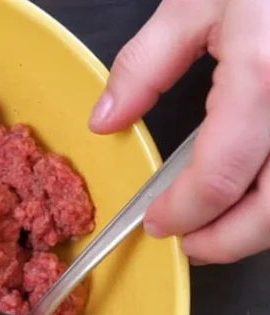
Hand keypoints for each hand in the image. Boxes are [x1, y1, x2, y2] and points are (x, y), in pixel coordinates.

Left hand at [89, 0, 269, 263]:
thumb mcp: (202, 1)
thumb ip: (146, 65)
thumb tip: (107, 118)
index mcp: (263, 81)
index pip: (220, 177)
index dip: (185, 213)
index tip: (158, 223)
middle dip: (227, 242)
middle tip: (191, 244)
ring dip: (259, 226)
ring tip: (220, 225)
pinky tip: (256, 191)